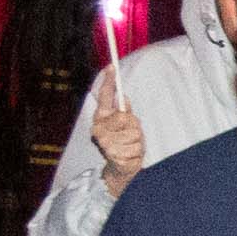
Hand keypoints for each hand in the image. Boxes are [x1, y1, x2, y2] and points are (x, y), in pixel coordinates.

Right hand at [88, 73, 144, 188]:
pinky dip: (137, 153)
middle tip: (130, 135)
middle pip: (126, 118)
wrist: (119, 169)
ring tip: (129, 147)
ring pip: (134, 134)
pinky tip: (129, 156)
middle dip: (134, 127)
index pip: (104, 96)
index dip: (108, 80)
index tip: (112, 66)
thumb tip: (122, 95)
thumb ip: (123, 111)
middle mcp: (98, 128)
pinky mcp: (114, 155)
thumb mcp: (123, 125)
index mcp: (101, 118)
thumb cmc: (123, 143)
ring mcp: (105, 142)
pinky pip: (136, 148)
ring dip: (137, 142)